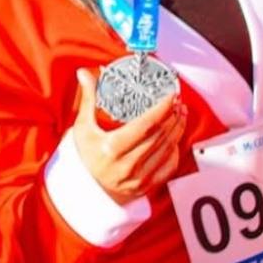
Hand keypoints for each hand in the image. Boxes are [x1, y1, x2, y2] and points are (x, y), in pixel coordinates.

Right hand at [71, 67, 186, 203]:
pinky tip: (175, 137)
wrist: (84, 188)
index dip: (162, 109)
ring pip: (167, 149)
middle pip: (160, 136)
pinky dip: (175, 150)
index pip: (146, 125)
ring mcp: (138, 178)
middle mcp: (127, 165)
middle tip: (177, 101)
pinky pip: (169, 166)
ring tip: (180, 114)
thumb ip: (88, 99)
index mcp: (111, 148)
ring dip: (177, 129)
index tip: (170, 96)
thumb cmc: (83, 156)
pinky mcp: (146, 186)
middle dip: (172, 116)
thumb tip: (84, 74)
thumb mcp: (82, 126)